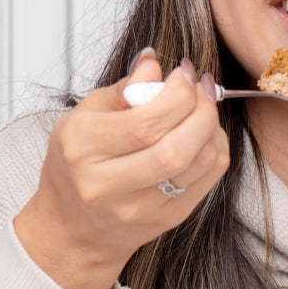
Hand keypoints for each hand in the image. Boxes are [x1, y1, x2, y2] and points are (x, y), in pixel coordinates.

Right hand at [13, 53, 229, 288]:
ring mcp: (139, 208)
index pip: (144, 123)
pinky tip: (206, 133)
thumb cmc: (76, 164)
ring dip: (212, 128)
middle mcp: (107, 184)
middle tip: (201, 87)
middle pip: (175, 148)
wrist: (72, 226)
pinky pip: (207, 180)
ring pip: (197, 164)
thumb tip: (154, 62)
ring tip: (204, 108)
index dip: (177, 93)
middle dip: (201, 109)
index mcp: (83, 148)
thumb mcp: (83, 116)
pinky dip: (215, 149)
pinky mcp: (166, 220)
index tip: (184, 73)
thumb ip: (123, 88)